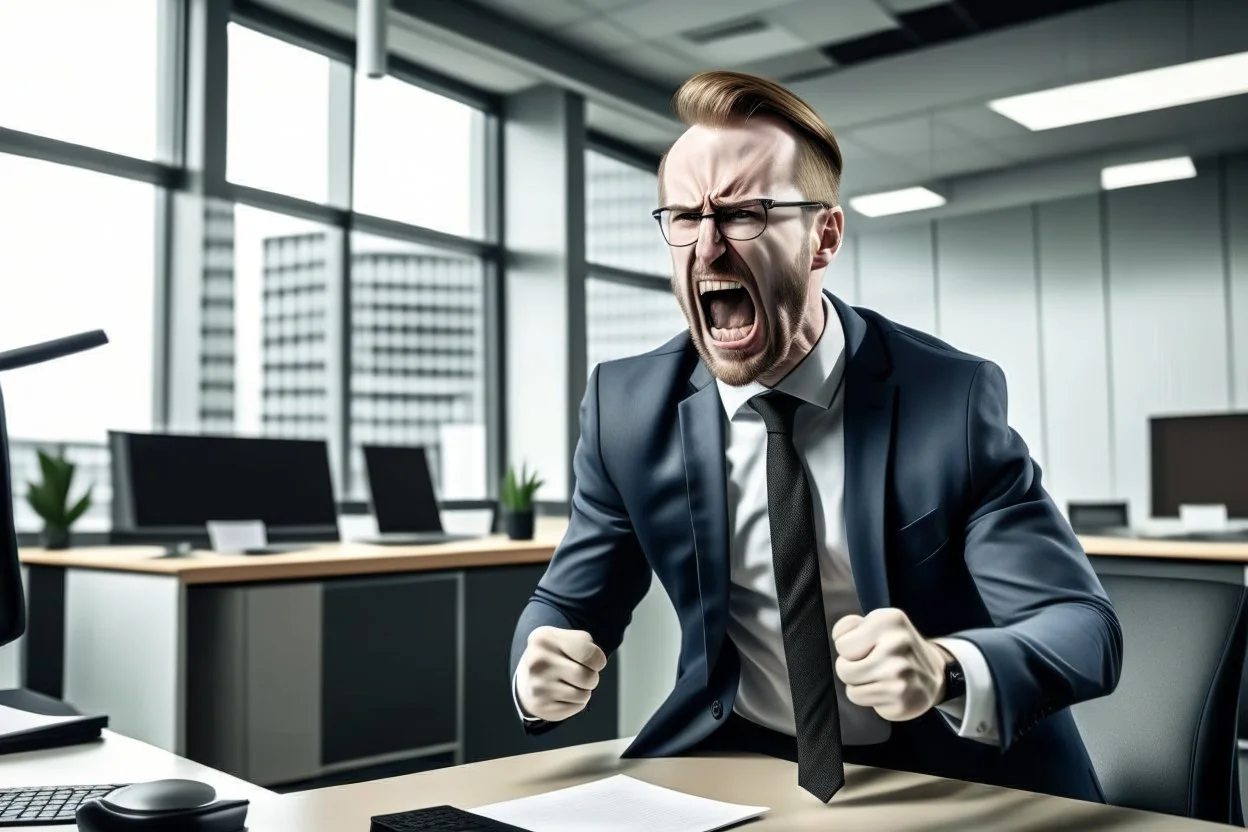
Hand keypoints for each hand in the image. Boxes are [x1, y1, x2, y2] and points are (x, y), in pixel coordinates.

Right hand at [515, 626, 606, 721]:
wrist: (528, 679)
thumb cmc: (554, 656)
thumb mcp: (566, 638)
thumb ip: (585, 643)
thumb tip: (597, 662)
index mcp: (544, 638)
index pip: (590, 654)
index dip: (597, 660)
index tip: (590, 660)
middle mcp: (537, 661)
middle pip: (588, 677)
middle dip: (591, 677)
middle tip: (580, 673)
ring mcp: (537, 686)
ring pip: (583, 695)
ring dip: (583, 690)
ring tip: (569, 683)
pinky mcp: (541, 706)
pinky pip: (576, 707)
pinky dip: (575, 702)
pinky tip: (562, 694)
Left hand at [832, 608, 951, 721]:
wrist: (934, 672)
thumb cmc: (895, 646)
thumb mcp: (875, 623)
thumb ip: (849, 625)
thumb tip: (838, 636)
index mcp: (889, 621)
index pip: (841, 645)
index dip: (848, 648)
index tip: (866, 647)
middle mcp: (898, 646)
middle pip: (843, 669)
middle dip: (851, 668)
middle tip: (871, 664)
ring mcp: (901, 675)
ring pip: (851, 689)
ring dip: (859, 685)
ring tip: (879, 677)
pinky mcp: (903, 701)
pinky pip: (864, 702)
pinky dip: (870, 698)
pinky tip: (887, 689)